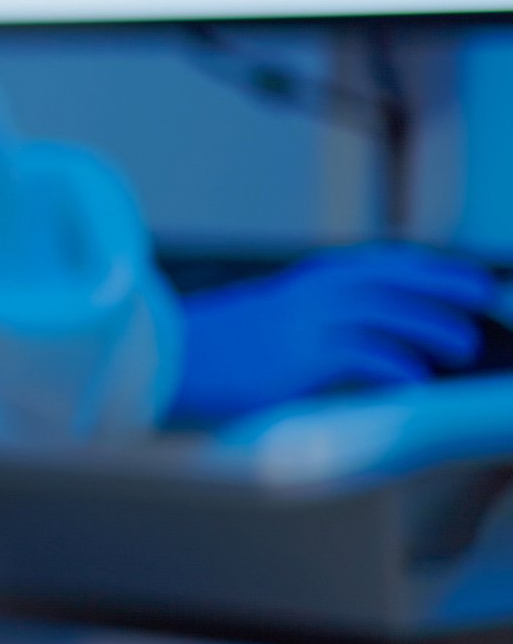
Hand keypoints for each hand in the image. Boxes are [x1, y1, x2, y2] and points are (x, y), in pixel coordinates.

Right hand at [169, 243, 496, 425]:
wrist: (162, 361)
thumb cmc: (211, 352)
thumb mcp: (265, 321)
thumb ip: (307, 319)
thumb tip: (350, 337)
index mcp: (302, 284)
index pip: (377, 264)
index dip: (424, 267)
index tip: (460, 274)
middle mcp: (308, 296)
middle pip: (391, 281)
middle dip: (443, 286)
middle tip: (483, 294)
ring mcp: (305, 325)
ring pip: (387, 315)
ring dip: (431, 327)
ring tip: (461, 346)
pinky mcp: (300, 359)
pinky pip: (365, 358)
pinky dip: (397, 366)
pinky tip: (415, 380)